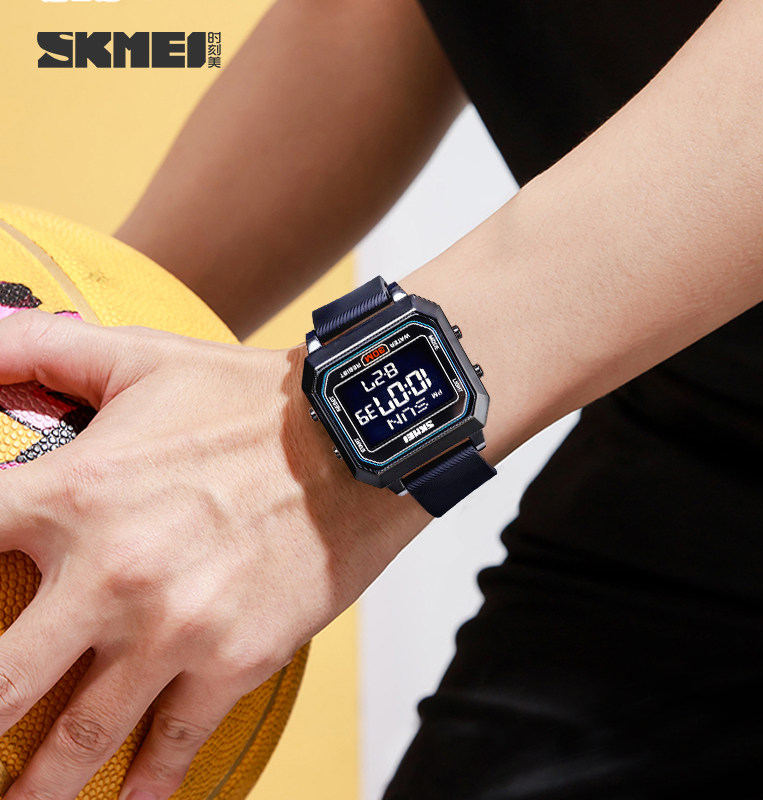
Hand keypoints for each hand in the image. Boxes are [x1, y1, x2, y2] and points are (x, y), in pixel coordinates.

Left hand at [0, 310, 426, 799]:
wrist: (355, 443)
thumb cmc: (251, 404)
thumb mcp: (141, 358)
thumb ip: (39, 347)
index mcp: (72, 493)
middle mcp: (110, 573)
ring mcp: (173, 628)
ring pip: (76, 739)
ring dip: (39, 784)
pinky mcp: (233, 661)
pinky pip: (173, 744)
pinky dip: (145, 784)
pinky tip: (129, 797)